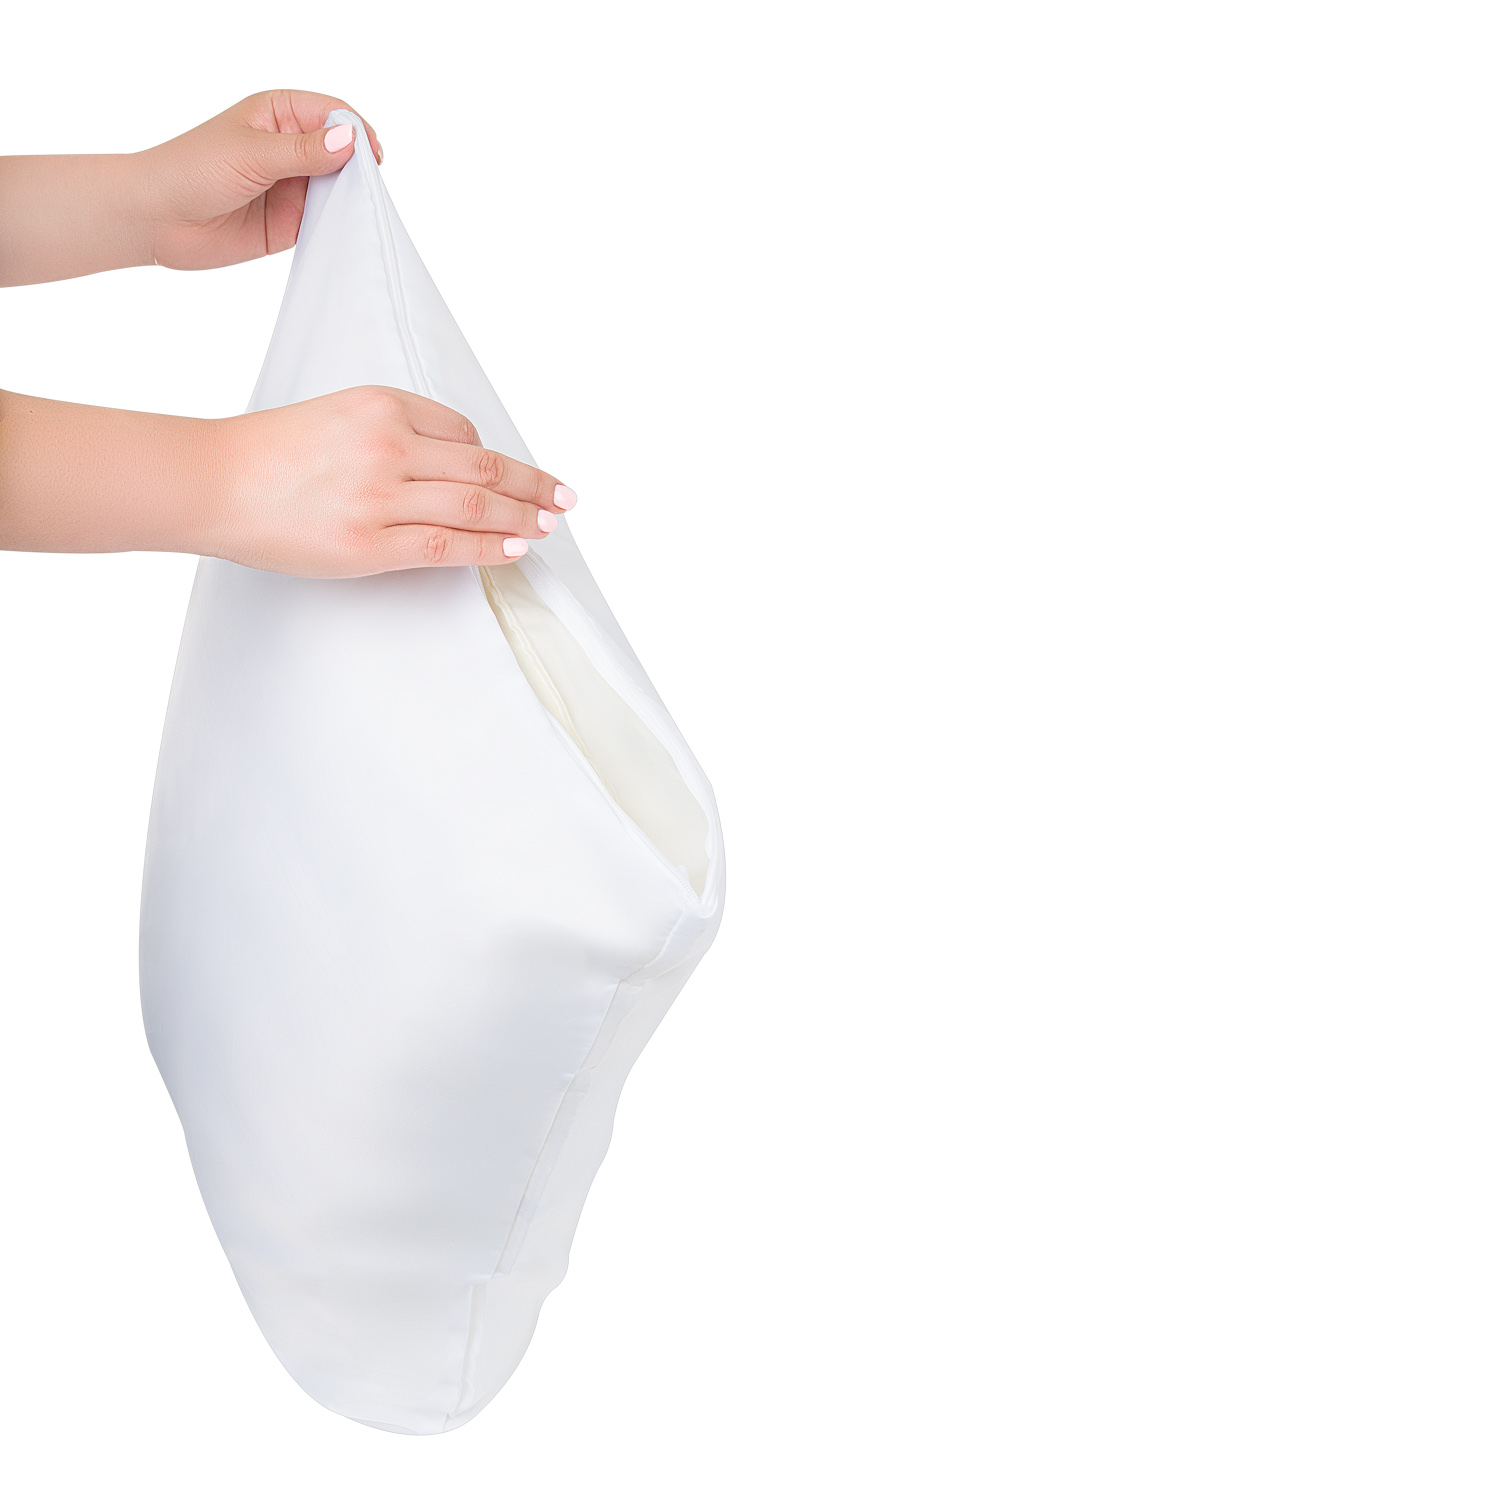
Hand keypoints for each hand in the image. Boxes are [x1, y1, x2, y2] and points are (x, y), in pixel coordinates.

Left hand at [140, 92, 381, 269]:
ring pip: (339, 188)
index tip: (370, 157)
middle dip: (359, 168)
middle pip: (343, 152)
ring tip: (358, 213)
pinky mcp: (292, 222)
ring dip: (351, 199)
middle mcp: (290, 148)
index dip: (355, 132)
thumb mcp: (252, 153)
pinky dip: (339, 226)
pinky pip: (327, 222)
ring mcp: (293, 186)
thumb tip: (350, 141)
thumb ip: (303, 151)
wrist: (158, 218)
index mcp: (279, 114)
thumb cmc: (191, 170)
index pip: (332, 114)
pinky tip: (344, 232)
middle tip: (368, 189)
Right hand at [211, 387, 575, 576]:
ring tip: (550, 526)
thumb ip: (395, 432)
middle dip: (532, 485)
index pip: (462, 432)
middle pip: (482, 467)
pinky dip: (488, 547)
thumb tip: (458, 465)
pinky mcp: (368, 543)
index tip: (518, 477)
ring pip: (474, 505)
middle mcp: (388, 445)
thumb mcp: (340, 415)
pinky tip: (514, 549)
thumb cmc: (271, 453)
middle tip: (565, 499)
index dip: (495, 459)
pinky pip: (445, 544)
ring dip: (522, 517)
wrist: (213, 481)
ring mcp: (379, 496)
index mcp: (382, 405)